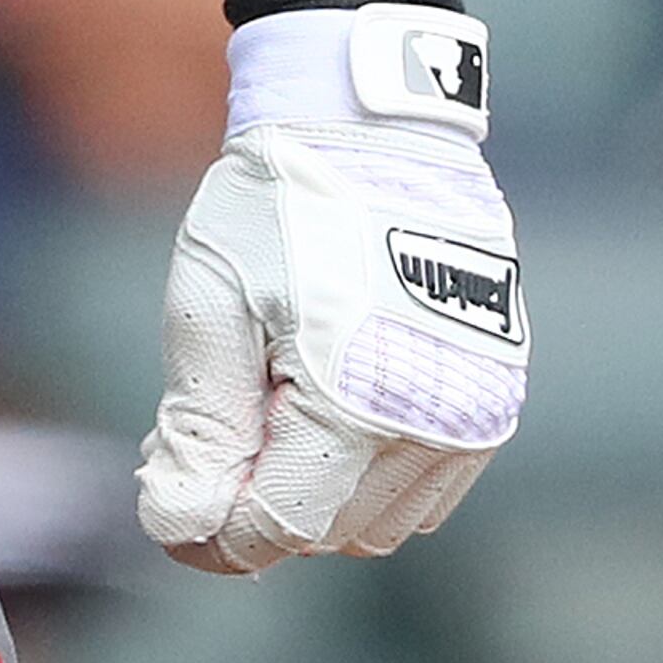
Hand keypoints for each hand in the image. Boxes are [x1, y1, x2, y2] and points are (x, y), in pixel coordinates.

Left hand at [138, 4, 526, 573]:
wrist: (373, 128)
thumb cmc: (277, 206)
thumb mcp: (211, 304)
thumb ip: (201, 424)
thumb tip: (182, 525)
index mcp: (355, 400)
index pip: (278, 527)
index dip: (211, 534)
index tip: (167, 496)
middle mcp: (433, 423)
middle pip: (324, 532)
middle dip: (254, 502)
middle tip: (205, 430)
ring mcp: (476, 416)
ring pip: (375, 524)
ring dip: (312, 492)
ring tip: (265, 403)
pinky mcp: (495, 402)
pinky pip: (421, 492)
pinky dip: (363, 474)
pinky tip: (317, 405)